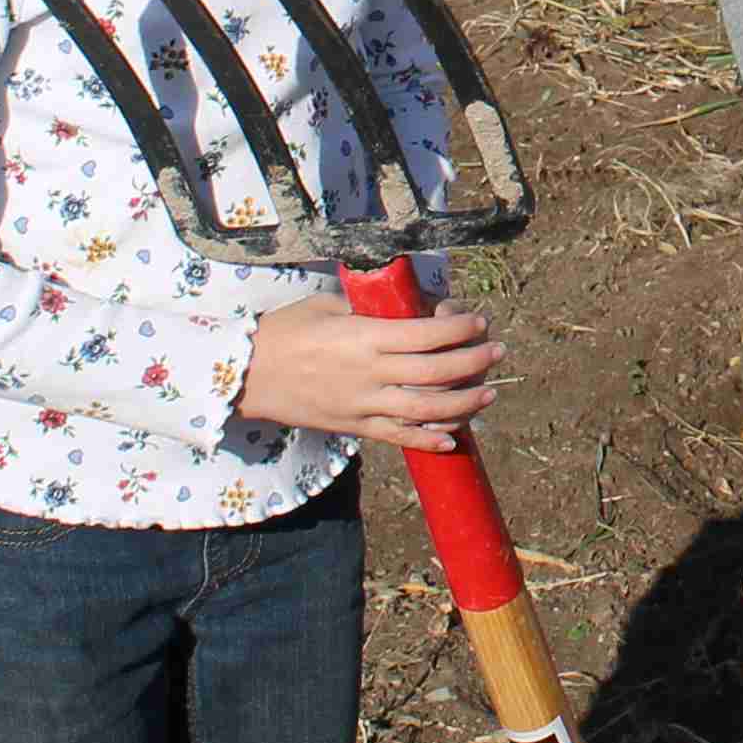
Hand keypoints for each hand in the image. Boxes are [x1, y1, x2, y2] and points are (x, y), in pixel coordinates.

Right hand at [231, 293, 503, 450]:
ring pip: (426, 411)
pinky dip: (429, 441)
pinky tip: (454, 438)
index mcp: (366, 337)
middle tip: (497, 351)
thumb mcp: (328, 305)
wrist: (245, 375)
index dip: (461, 328)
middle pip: (436, 372)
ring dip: (464, 404)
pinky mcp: (354, 427)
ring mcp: (363, 405)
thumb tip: (405, 302)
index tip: (479, 320)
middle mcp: (370, 373)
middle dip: (474, 362)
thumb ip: (368, 307)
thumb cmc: (285, 331)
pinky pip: (398, 438)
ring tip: (488, 394)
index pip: (427, 334)